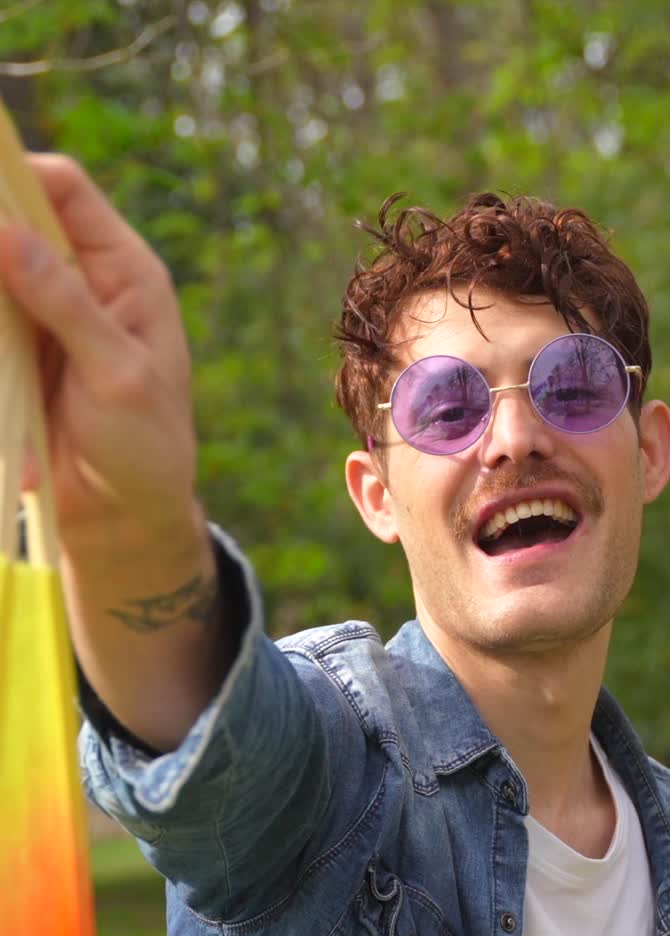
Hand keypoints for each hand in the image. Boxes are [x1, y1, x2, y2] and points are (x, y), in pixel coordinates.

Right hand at [0, 154, 196, 551]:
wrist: (123, 518)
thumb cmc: (145, 444)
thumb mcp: (118, 374)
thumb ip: (67, 305)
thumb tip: (7, 234)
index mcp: (125, 273)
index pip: (65, 192)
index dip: (15, 173)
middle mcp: (78, 284)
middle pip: (11, 225)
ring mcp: (38, 319)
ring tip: (6, 350)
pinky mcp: (9, 357)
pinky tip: (1, 372)